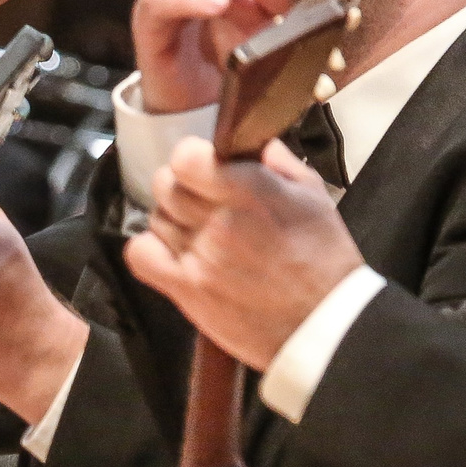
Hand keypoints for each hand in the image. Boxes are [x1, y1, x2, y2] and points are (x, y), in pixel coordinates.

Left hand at [121, 137, 360, 369]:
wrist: (325, 324)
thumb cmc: (324, 259)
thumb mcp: (314, 197)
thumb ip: (279, 163)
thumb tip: (252, 142)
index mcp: (250, 192)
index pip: (185, 157)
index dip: (191, 158)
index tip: (205, 167)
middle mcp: (219, 221)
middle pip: (165, 185)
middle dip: (182, 187)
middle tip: (204, 200)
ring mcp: (199, 257)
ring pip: (155, 218)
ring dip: (172, 220)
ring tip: (198, 232)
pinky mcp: (187, 290)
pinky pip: (140, 256)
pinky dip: (149, 250)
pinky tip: (174, 253)